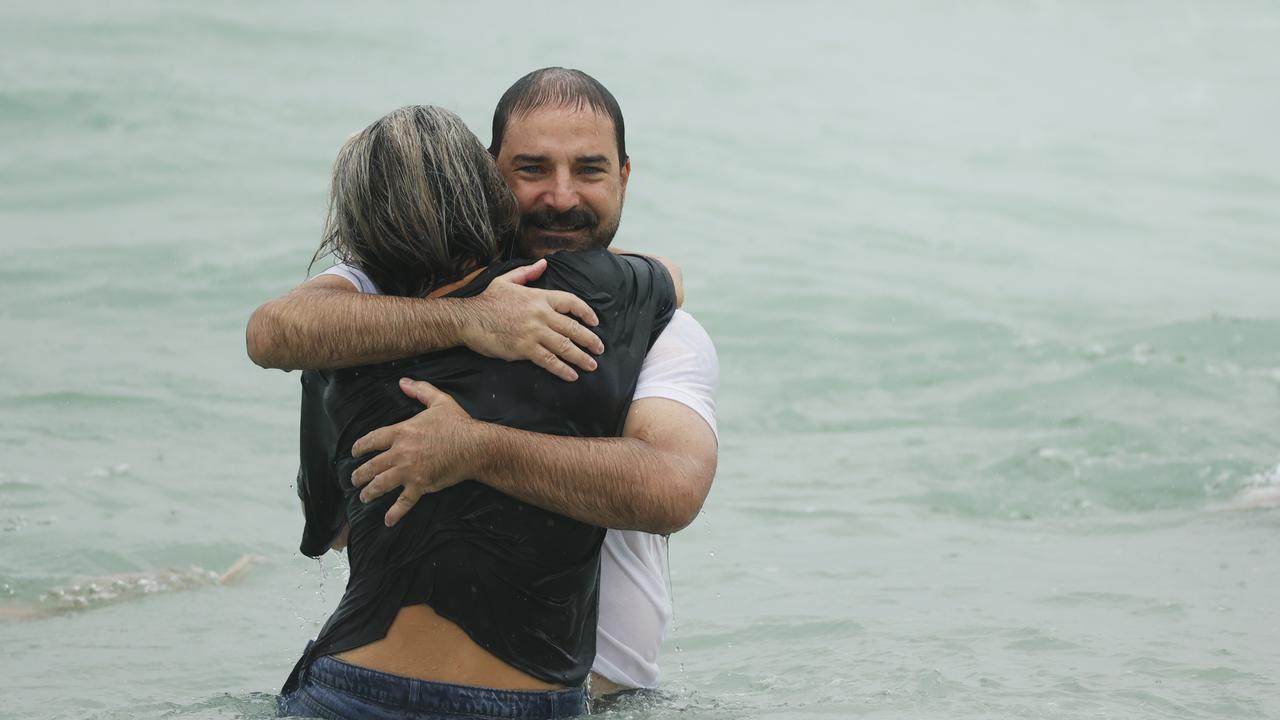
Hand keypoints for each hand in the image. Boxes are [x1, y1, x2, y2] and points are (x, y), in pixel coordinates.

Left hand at [350, 379, 475, 526]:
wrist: (474, 446)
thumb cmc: (457, 424)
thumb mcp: (439, 401)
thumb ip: (420, 390)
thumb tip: (403, 381)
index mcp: (402, 432)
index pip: (373, 440)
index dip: (360, 447)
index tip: (354, 453)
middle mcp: (400, 452)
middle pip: (372, 465)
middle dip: (360, 474)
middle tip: (354, 480)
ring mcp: (409, 471)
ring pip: (381, 484)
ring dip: (370, 492)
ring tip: (363, 497)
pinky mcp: (421, 485)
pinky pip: (404, 502)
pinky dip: (395, 513)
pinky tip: (387, 521)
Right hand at [462, 259, 603, 381]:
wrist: (469, 319)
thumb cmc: (487, 301)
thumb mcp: (507, 280)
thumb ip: (527, 272)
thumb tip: (543, 264)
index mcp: (539, 297)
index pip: (571, 302)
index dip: (586, 312)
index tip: (595, 321)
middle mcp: (541, 314)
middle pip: (573, 327)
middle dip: (590, 340)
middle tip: (599, 349)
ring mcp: (534, 332)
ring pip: (565, 346)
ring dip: (581, 357)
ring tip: (591, 365)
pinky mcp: (525, 349)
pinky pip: (550, 360)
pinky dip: (563, 369)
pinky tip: (572, 375)